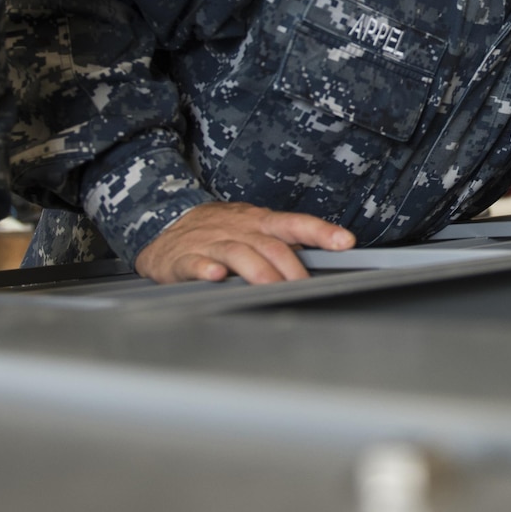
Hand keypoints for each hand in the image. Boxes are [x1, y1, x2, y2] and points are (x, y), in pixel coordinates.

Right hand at [137, 201, 353, 284]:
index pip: (295, 224)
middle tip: (306, 290)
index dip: (321, 232)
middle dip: (292, 268)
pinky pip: (195, 263)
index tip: (345, 242)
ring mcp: (211, 242)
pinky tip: (218, 276)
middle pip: (271, 245)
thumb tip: (319, 262)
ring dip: (259, 272)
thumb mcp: (252, 229)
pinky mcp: (183, 259)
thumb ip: (282, 244)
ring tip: (273, 288)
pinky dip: (207, 269)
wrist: (164, 225)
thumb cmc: (218, 231)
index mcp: (259, 221)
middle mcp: (239, 229)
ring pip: (239, 253)